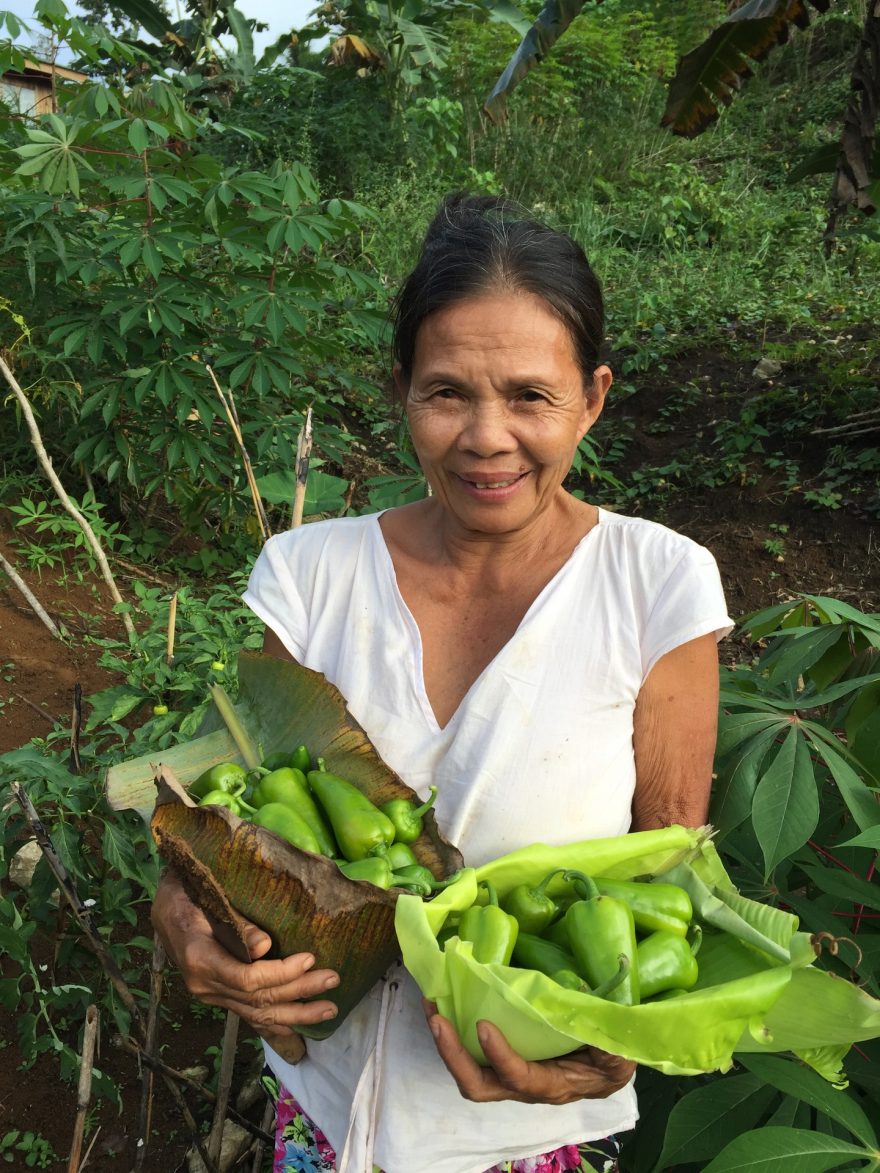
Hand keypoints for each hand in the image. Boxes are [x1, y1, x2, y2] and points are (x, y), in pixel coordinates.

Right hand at [152, 870, 339, 1036]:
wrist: (164, 907)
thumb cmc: (188, 892)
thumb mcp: (206, 896)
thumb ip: (235, 922)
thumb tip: (264, 945)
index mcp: (200, 959)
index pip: (246, 978)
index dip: (281, 973)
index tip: (310, 958)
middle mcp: (204, 985)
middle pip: (257, 999)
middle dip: (299, 992)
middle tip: (332, 979)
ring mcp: (210, 994)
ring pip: (256, 1014)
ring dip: (296, 1013)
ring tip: (329, 1010)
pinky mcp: (217, 996)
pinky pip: (248, 1015)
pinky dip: (275, 1021)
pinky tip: (299, 1023)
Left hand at [424, 1001, 634, 1104]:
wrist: (612, 1060)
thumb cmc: (614, 1055)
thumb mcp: (618, 1051)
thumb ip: (606, 1036)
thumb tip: (591, 1010)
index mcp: (556, 1084)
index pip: (522, 1079)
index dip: (502, 1057)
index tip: (484, 1025)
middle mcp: (526, 1085)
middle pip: (480, 1085)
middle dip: (454, 1055)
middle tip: (437, 1019)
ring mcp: (511, 1072)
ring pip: (470, 1070)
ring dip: (446, 1041)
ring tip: (432, 1004)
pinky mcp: (504, 1054)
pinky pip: (473, 1051)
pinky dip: (455, 1028)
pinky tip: (446, 999)